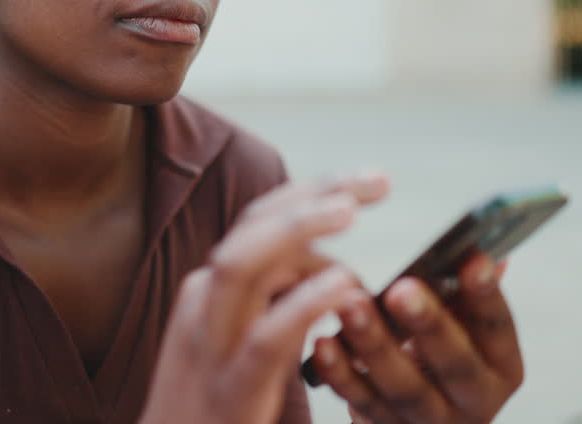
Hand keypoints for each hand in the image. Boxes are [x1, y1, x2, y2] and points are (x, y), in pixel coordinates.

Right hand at [139, 173, 389, 423]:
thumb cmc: (217, 409)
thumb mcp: (247, 342)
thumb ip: (280, 302)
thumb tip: (331, 268)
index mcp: (211, 291)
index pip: (258, 220)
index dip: (311, 192)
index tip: (368, 181)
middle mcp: (204, 304)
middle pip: (252, 226)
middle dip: (313, 194)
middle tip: (378, 180)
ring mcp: (210, 344)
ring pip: (242, 264)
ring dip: (297, 229)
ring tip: (351, 211)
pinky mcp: (229, 389)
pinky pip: (265, 336)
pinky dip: (304, 303)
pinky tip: (345, 286)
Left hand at [310, 255, 522, 423]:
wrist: (422, 420)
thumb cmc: (439, 359)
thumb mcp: (464, 330)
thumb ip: (466, 294)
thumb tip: (478, 246)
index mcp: (500, 366)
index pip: (498, 328)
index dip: (487, 295)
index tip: (472, 259)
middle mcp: (474, 400)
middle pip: (455, 364)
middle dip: (429, 325)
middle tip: (402, 290)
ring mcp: (431, 421)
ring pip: (404, 386)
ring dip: (375, 344)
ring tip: (350, 305)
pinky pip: (362, 402)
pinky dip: (341, 374)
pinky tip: (323, 343)